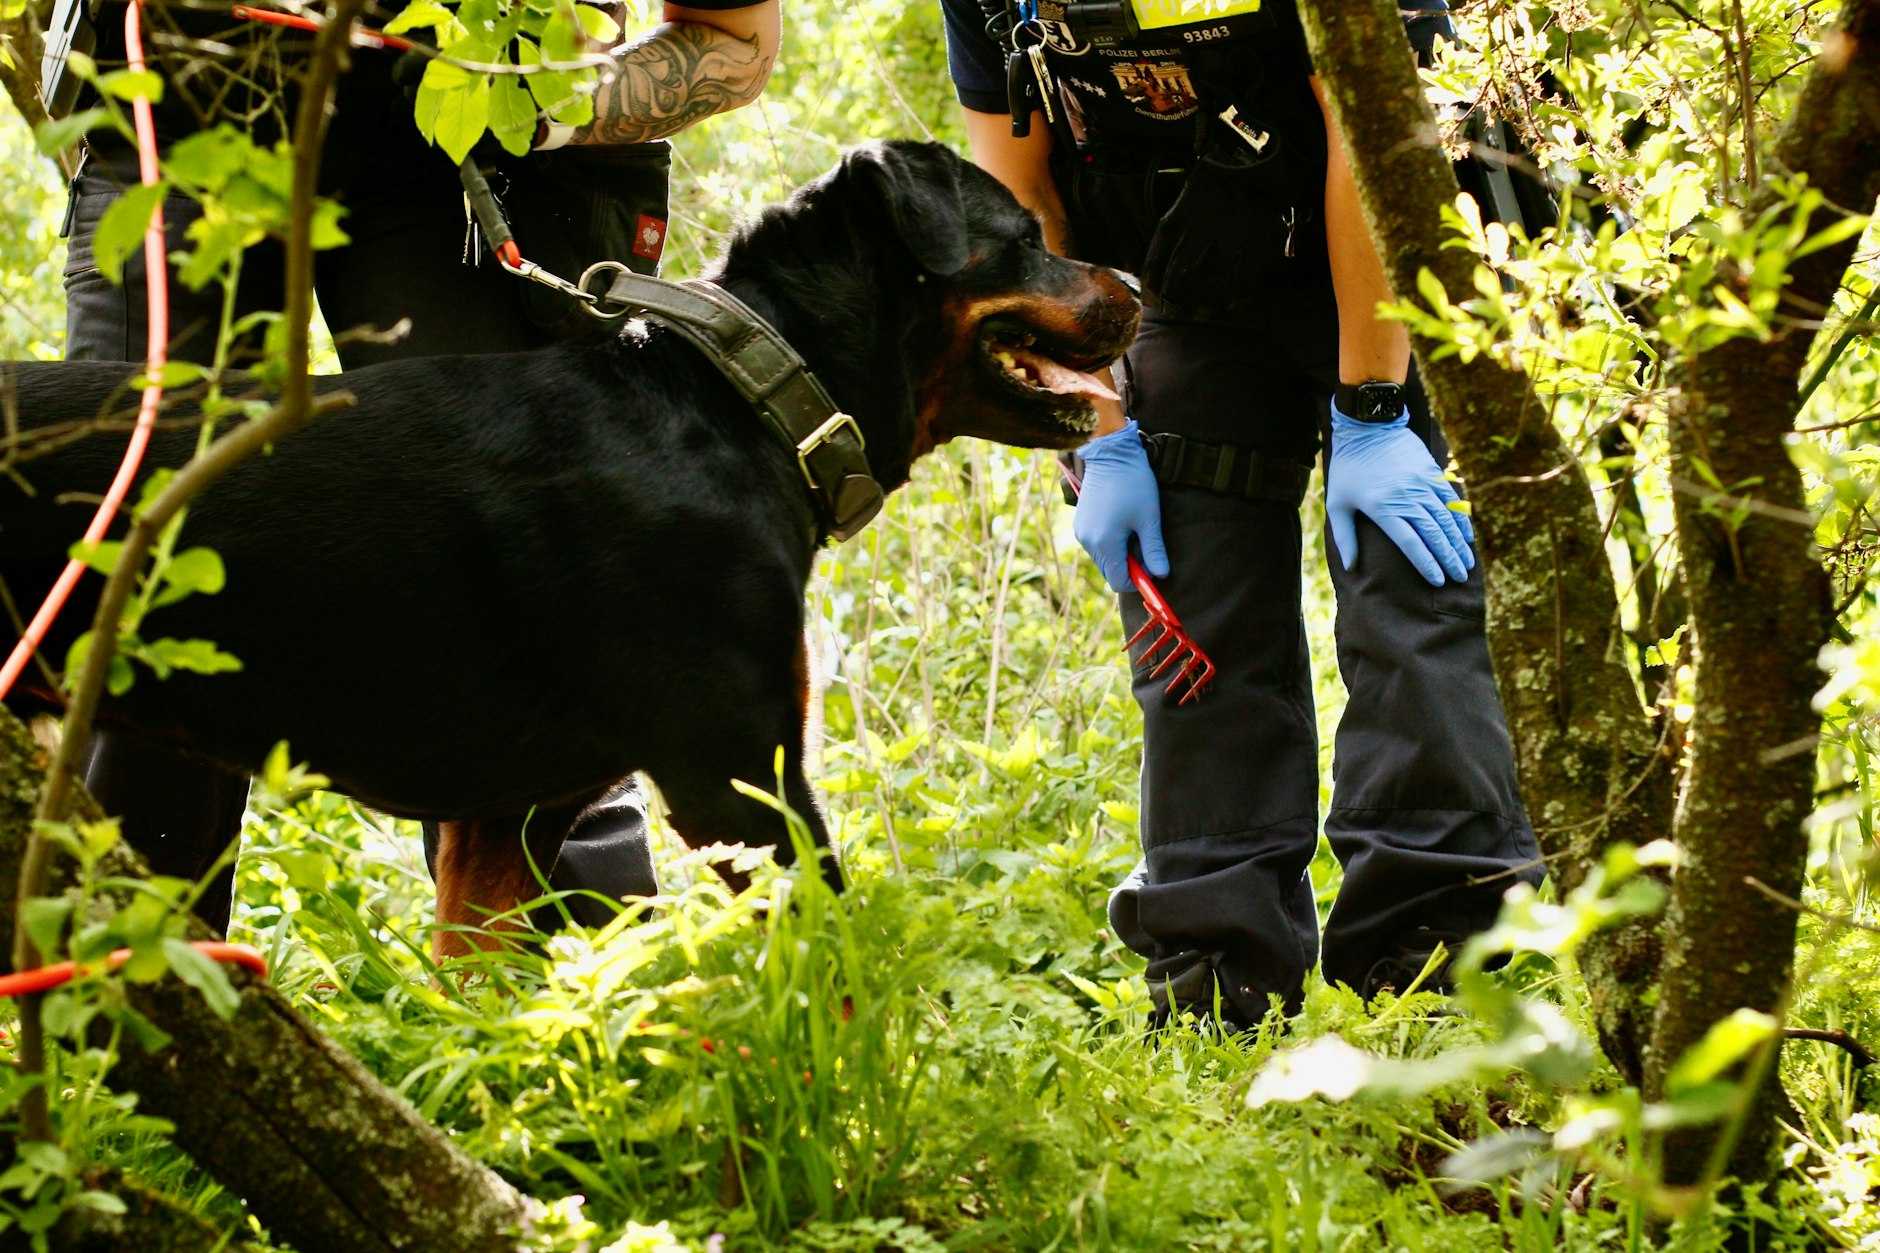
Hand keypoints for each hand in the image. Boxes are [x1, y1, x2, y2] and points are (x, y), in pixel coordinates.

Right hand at [1072, 419, 1169, 592]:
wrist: (1111, 453)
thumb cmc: (1134, 484)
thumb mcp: (1149, 519)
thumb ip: (1154, 550)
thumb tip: (1162, 575)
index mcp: (1105, 543)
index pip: (1119, 582)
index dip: (1138, 581)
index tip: (1153, 569)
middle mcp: (1088, 542)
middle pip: (1110, 572)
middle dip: (1130, 567)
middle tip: (1147, 546)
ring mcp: (1081, 532)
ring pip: (1104, 559)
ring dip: (1120, 554)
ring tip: (1134, 530)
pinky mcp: (1080, 523)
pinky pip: (1096, 544)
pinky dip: (1110, 543)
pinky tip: (1121, 522)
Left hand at [1326, 401, 1474, 585]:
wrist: (1368, 427)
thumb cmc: (1348, 469)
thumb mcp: (1337, 504)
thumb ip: (1345, 537)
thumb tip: (1351, 567)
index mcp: (1383, 509)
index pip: (1411, 543)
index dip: (1427, 563)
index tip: (1438, 581)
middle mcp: (1407, 498)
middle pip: (1434, 534)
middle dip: (1449, 559)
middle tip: (1460, 577)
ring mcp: (1422, 484)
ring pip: (1446, 519)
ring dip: (1459, 543)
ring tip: (1467, 563)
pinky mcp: (1432, 473)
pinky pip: (1452, 500)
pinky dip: (1461, 519)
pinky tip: (1468, 536)